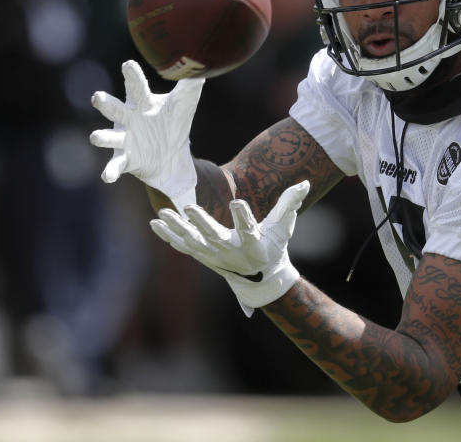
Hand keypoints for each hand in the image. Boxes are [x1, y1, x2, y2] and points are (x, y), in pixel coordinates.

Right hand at [89, 60, 202, 210]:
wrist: (173, 157)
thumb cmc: (173, 123)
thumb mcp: (184, 104)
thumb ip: (191, 86)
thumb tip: (205, 66)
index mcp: (142, 104)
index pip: (136, 86)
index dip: (132, 75)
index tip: (128, 64)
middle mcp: (129, 119)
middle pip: (115, 108)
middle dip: (105, 103)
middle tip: (97, 97)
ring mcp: (125, 140)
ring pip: (109, 137)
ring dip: (102, 137)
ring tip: (96, 137)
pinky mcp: (127, 160)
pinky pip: (115, 166)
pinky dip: (111, 171)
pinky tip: (108, 176)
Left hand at [150, 180, 310, 312]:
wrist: (258, 278)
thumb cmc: (273, 246)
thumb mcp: (284, 228)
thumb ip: (290, 204)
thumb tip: (305, 183)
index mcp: (254, 247)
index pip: (250, 231)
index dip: (244, 217)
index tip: (237, 202)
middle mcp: (231, 254)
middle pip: (215, 238)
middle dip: (201, 223)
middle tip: (189, 206)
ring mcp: (213, 257)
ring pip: (192, 242)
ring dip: (177, 228)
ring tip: (163, 212)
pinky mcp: (201, 256)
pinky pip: (182, 246)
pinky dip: (168, 236)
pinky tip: (155, 222)